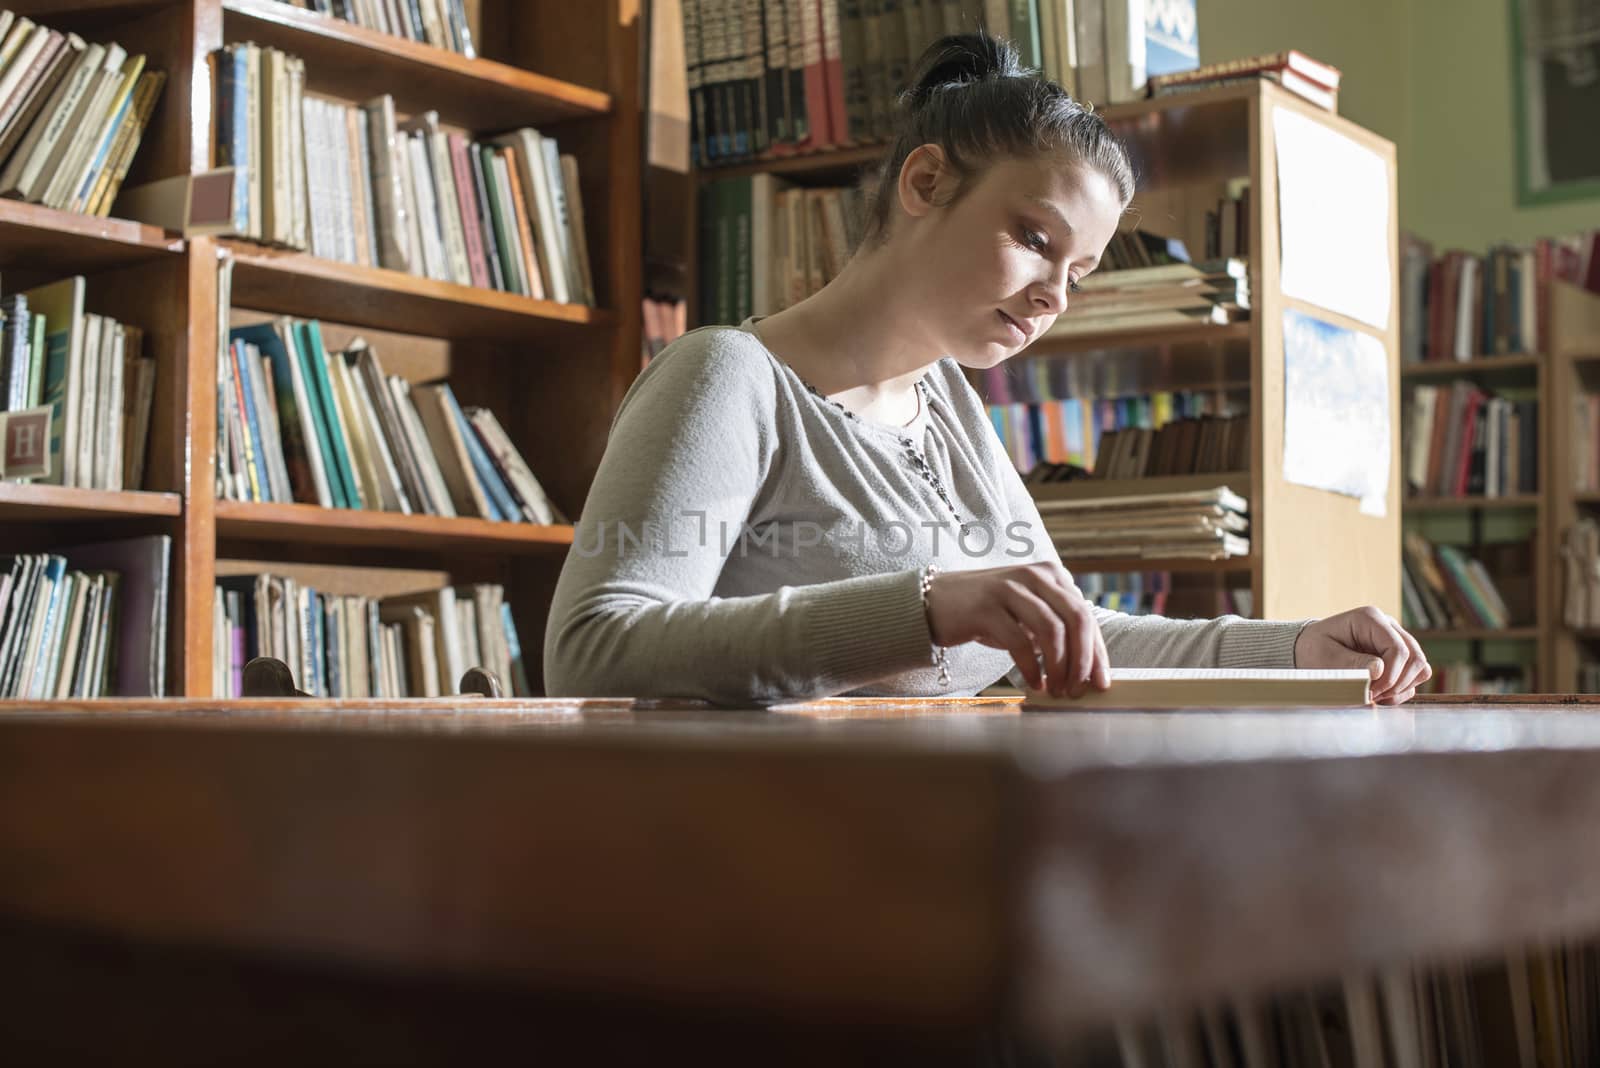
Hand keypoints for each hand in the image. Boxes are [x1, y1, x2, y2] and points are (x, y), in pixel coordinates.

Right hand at [924, 562, 1109, 696]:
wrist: (934, 602)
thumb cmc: (987, 614)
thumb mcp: (1026, 611)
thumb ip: (1056, 626)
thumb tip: (1088, 667)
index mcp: (1050, 574)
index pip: (1085, 615)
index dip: (1098, 653)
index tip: (1101, 683)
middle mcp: (1033, 576)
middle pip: (1076, 619)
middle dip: (1083, 661)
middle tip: (1079, 690)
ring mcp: (1009, 589)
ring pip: (1052, 631)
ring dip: (1059, 667)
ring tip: (1056, 690)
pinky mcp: (986, 608)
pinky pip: (1020, 642)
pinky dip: (1031, 668)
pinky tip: (1033, 683)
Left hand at [1294, 606, 1431, 705]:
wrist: (1308, 652)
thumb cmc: (1314, 651)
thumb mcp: (1325, 658)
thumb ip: (1352, 664)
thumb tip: (1379, 669)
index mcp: (1369, 619)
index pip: (1398, 649)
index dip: (1390, 676)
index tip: (1371, 692)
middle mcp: (1388, 626)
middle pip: (1416, 658)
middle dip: (1397, 683)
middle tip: (1372, 696)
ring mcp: (1396, 640)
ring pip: (1420, 667)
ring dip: (1402, 688)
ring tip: (1375, 696)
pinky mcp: (1398, 657)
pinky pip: (1414, 676)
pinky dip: (1401, 690)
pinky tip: (1380, 695)